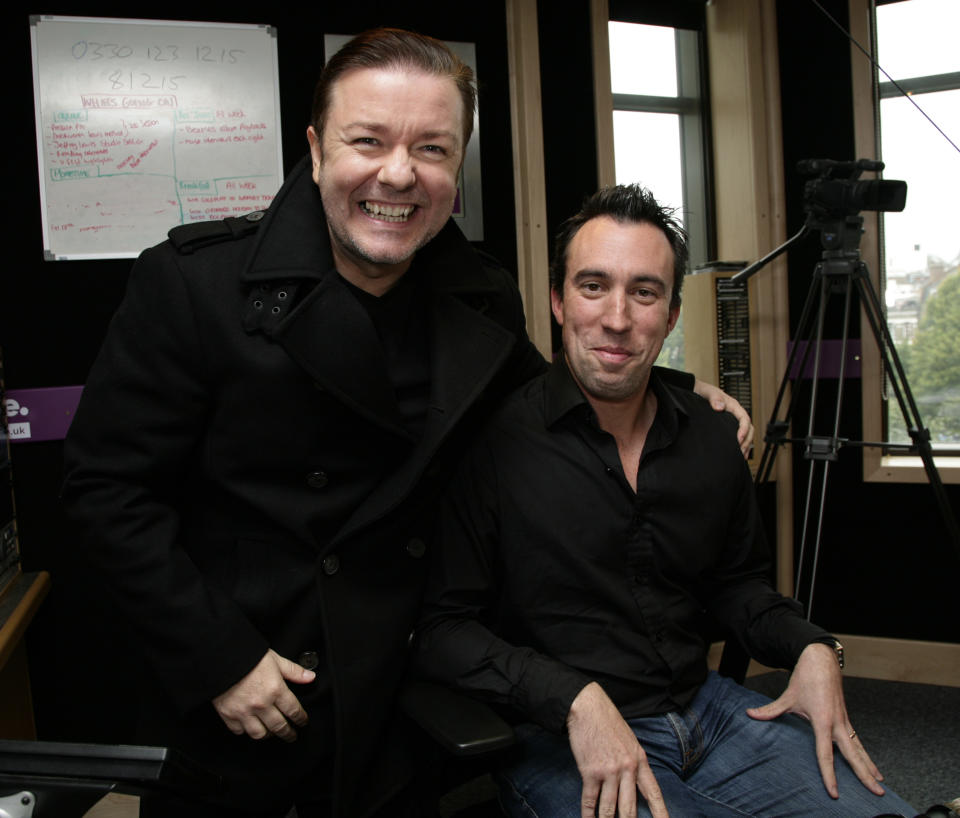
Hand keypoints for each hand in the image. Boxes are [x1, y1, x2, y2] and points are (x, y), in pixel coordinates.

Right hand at [212, 649, 314, 741]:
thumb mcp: (275, 659)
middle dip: (288, 733)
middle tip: (292, 736)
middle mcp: (261, 704)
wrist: (222, 658)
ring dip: (268, 735)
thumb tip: (310, 677)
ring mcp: (244, 712)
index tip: (303, 722)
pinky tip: (250, 727)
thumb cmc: (248, 657)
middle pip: (279, 726)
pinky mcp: (229, 715)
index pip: (293, 710)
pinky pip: (240, 731)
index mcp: (275, 690)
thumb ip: (293, 671)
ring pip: (260, 734)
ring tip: (272, 733)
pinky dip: (246, 731)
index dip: (301, 718)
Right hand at [566, 683, 668, 817]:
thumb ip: (634, 762)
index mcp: (639, 760)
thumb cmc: (608, 722)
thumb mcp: (630, 740)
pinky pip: (590, 800)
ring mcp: (608, 772)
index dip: (661, 813)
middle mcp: (627, 769)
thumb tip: (634, 783)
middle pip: (630, 808)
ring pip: (610, 809)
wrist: (588, 708)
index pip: (653, 793)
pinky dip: (588, 814)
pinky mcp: (590, 772)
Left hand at [692, 379, 753, 456]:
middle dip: (747, 441)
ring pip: (746, 434)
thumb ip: (714, 398)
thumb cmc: (703, 391)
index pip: (744, 419)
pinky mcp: (728, 426)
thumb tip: (720, 406)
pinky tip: (738, 454)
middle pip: (749, 428)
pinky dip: (741, 445)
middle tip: (740, 452)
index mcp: (733, 406)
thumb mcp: (708, 392)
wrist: (697, 392)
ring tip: (742, 457)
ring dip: (746, 445)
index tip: (739, 439)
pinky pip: (739, 436)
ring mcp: (733, 420)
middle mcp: (735, 414)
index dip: (744, 430)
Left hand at [746, 643, 883, 797]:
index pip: (825, 754)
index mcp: (822, 721)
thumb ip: (770, 710)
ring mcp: (844, 721)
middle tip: (878, 793)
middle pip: (853, 755)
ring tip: (880, 786)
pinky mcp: (846, 719)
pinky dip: (866, 755)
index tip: (834, 793)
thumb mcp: (788, 696)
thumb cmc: (805, 678)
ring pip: (860, 749)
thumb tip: (750, 714)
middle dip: (865, 775)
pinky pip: (858, 742)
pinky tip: (873, 768)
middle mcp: (837, 723)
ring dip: (870, 767)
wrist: (822, 660)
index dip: (829, 775)